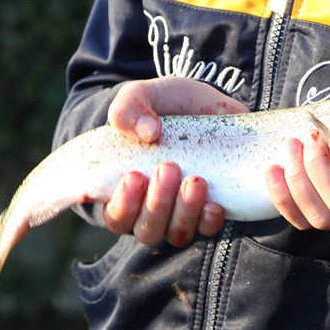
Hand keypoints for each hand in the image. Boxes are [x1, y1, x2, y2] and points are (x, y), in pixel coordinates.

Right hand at [102, 77, 248, 245]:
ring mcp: (180, 212)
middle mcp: (150, 209)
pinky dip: (210, 220)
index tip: (133, 177)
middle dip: (157, 203)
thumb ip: (129, 109)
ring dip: (185, 211)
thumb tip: (148, 132)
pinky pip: (207, 228)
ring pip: (177, 233)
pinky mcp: (208, 208)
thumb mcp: (139, 96)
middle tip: (168, 168)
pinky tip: (214, 204)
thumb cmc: (160, 106)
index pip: (115, 216)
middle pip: (147, 229)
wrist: (201, 104)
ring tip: (195, 181)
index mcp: (124, 189)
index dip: (122, 206)